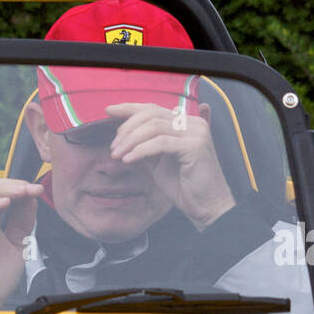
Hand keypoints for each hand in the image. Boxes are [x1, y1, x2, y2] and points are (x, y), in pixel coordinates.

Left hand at [106, 102, 235, 229]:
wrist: (205, 205)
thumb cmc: (183, 186)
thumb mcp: (158, 162)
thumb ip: (145, 146)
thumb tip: (123, 137)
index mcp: (185, 123)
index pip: (153, 108)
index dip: (129, 107)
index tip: (108, 111)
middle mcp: (193, 123)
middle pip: (151, 113)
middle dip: (126, 128)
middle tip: (113, 147)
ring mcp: (196, 132)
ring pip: (153, 126)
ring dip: (130, 140)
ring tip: (117, 155)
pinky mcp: (195, 146)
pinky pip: (160, 143)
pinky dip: (140, 151)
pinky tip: (128, 160)